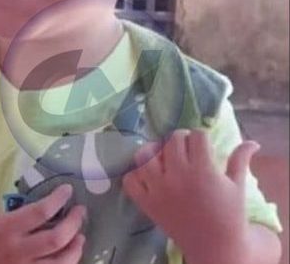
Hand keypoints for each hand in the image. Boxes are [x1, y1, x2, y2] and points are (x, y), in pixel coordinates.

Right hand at [0, 156, 86, 263]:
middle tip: (81, 212)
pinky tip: (66, 258)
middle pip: (56, 239)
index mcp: (3, 229)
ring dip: (74, 250)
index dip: (58, 200)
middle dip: (74, 225)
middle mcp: (15, 252)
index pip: (39, 213)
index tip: (68, 190)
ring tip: (80, 237)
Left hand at [121, 129, 259, 261]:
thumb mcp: (237, 186)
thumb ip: (240, 160)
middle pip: (171, 140)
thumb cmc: (229, 215)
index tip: (202, 144)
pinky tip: (149, 176)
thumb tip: (252, 142)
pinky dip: (136, 175)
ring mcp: (159, 189)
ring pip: (145, 155)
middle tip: (185, 149)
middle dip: (180, 139)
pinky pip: (130, 180)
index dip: (200, 137)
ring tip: (164, 158)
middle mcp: (178, 177)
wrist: (216, 247)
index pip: (196, 136)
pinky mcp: (146, 203)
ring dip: (154, 152)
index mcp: (203, 171)